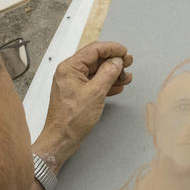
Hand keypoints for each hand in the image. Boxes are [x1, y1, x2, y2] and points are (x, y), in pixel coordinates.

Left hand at [35, 40, 131, 167]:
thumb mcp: (95, 93)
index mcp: (69, 68)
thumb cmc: (70, 120)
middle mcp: (69, 73)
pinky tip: (117, 86)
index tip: (124, 52)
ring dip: (112, 73)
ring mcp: (72, 83)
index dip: (112, 49)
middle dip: (114, 61)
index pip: (94, 50)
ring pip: (96, 72)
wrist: (61, 140)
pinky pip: (94, 83)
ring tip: (126, 77)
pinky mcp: (76, 94)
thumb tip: (116, 61)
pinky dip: (106, 83)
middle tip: (128, 62)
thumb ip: (108, 73)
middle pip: (96, 60)